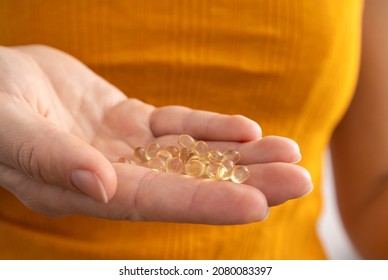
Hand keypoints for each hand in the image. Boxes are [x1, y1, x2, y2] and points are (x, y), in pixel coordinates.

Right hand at [0, 45, 311, 223]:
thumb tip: (101, 184)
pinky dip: (214, 127)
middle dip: (246, 182)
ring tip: (290, 151)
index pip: (155, 203)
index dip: (205, 203)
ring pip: (194, 155)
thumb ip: (51, 159)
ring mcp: (128, 149)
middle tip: (300, 180)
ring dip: (242, 154)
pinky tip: (247, 130)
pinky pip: (181, 127)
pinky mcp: (134, 122)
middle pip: (188, 183)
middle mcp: (115, 176)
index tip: (257, 205)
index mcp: (85, 190)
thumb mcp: (9, 129)